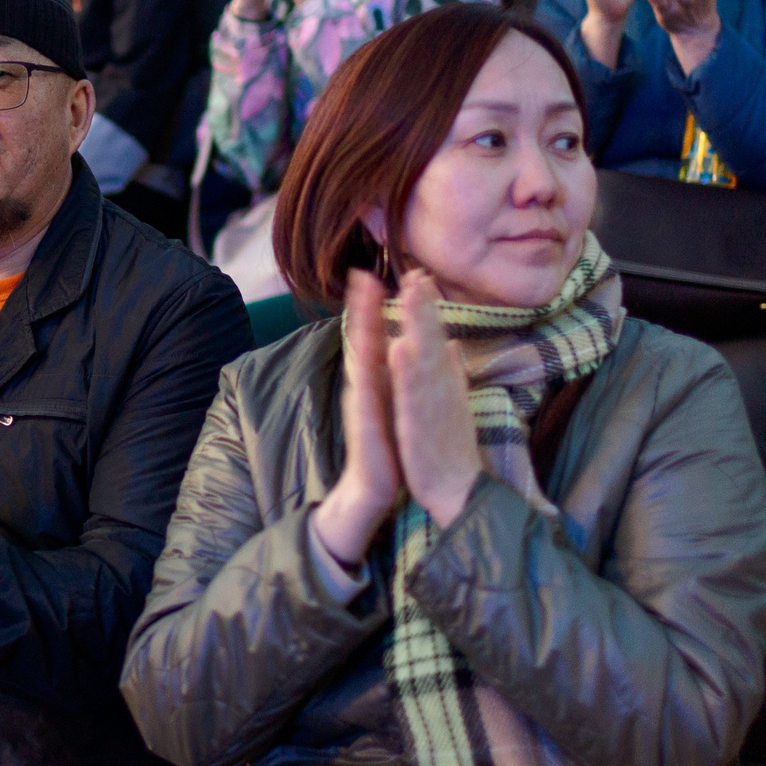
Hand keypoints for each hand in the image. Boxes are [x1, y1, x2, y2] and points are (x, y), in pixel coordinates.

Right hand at [312, 270, 400, 567]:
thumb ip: (396, 377)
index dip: (372, 307)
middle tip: (363, 275)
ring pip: (361, 361)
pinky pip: (368, 395)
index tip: (375, 274)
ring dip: (361, 331)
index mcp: (374, 383)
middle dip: (362, 308)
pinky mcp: (366, 427)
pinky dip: (372, 372)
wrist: (373, 491)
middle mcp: (362, 390)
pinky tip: (380, 352)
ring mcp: (361, 407)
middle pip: (361, 342)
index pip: (371, 337)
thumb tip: (404, 347)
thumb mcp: (393, 405)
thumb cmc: (385, 447)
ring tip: (364, 301)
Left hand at [386, 271, 482, 527]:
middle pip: (433, 340)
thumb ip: (453, 371)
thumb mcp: (453, 403)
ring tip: (410, 296)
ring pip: (426, 359)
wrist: (458, 491)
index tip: (419, 275)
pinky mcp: (421, 427)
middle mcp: (443, 389)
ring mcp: (434, 407)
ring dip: (419, 327)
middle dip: (424, 307)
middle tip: (416, 272)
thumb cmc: (451, 447)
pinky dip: (408, 371)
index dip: (428, 307)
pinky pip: (412, 395)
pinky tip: (399, 348)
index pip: (437, 338)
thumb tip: (453, 343)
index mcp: (447, 383)